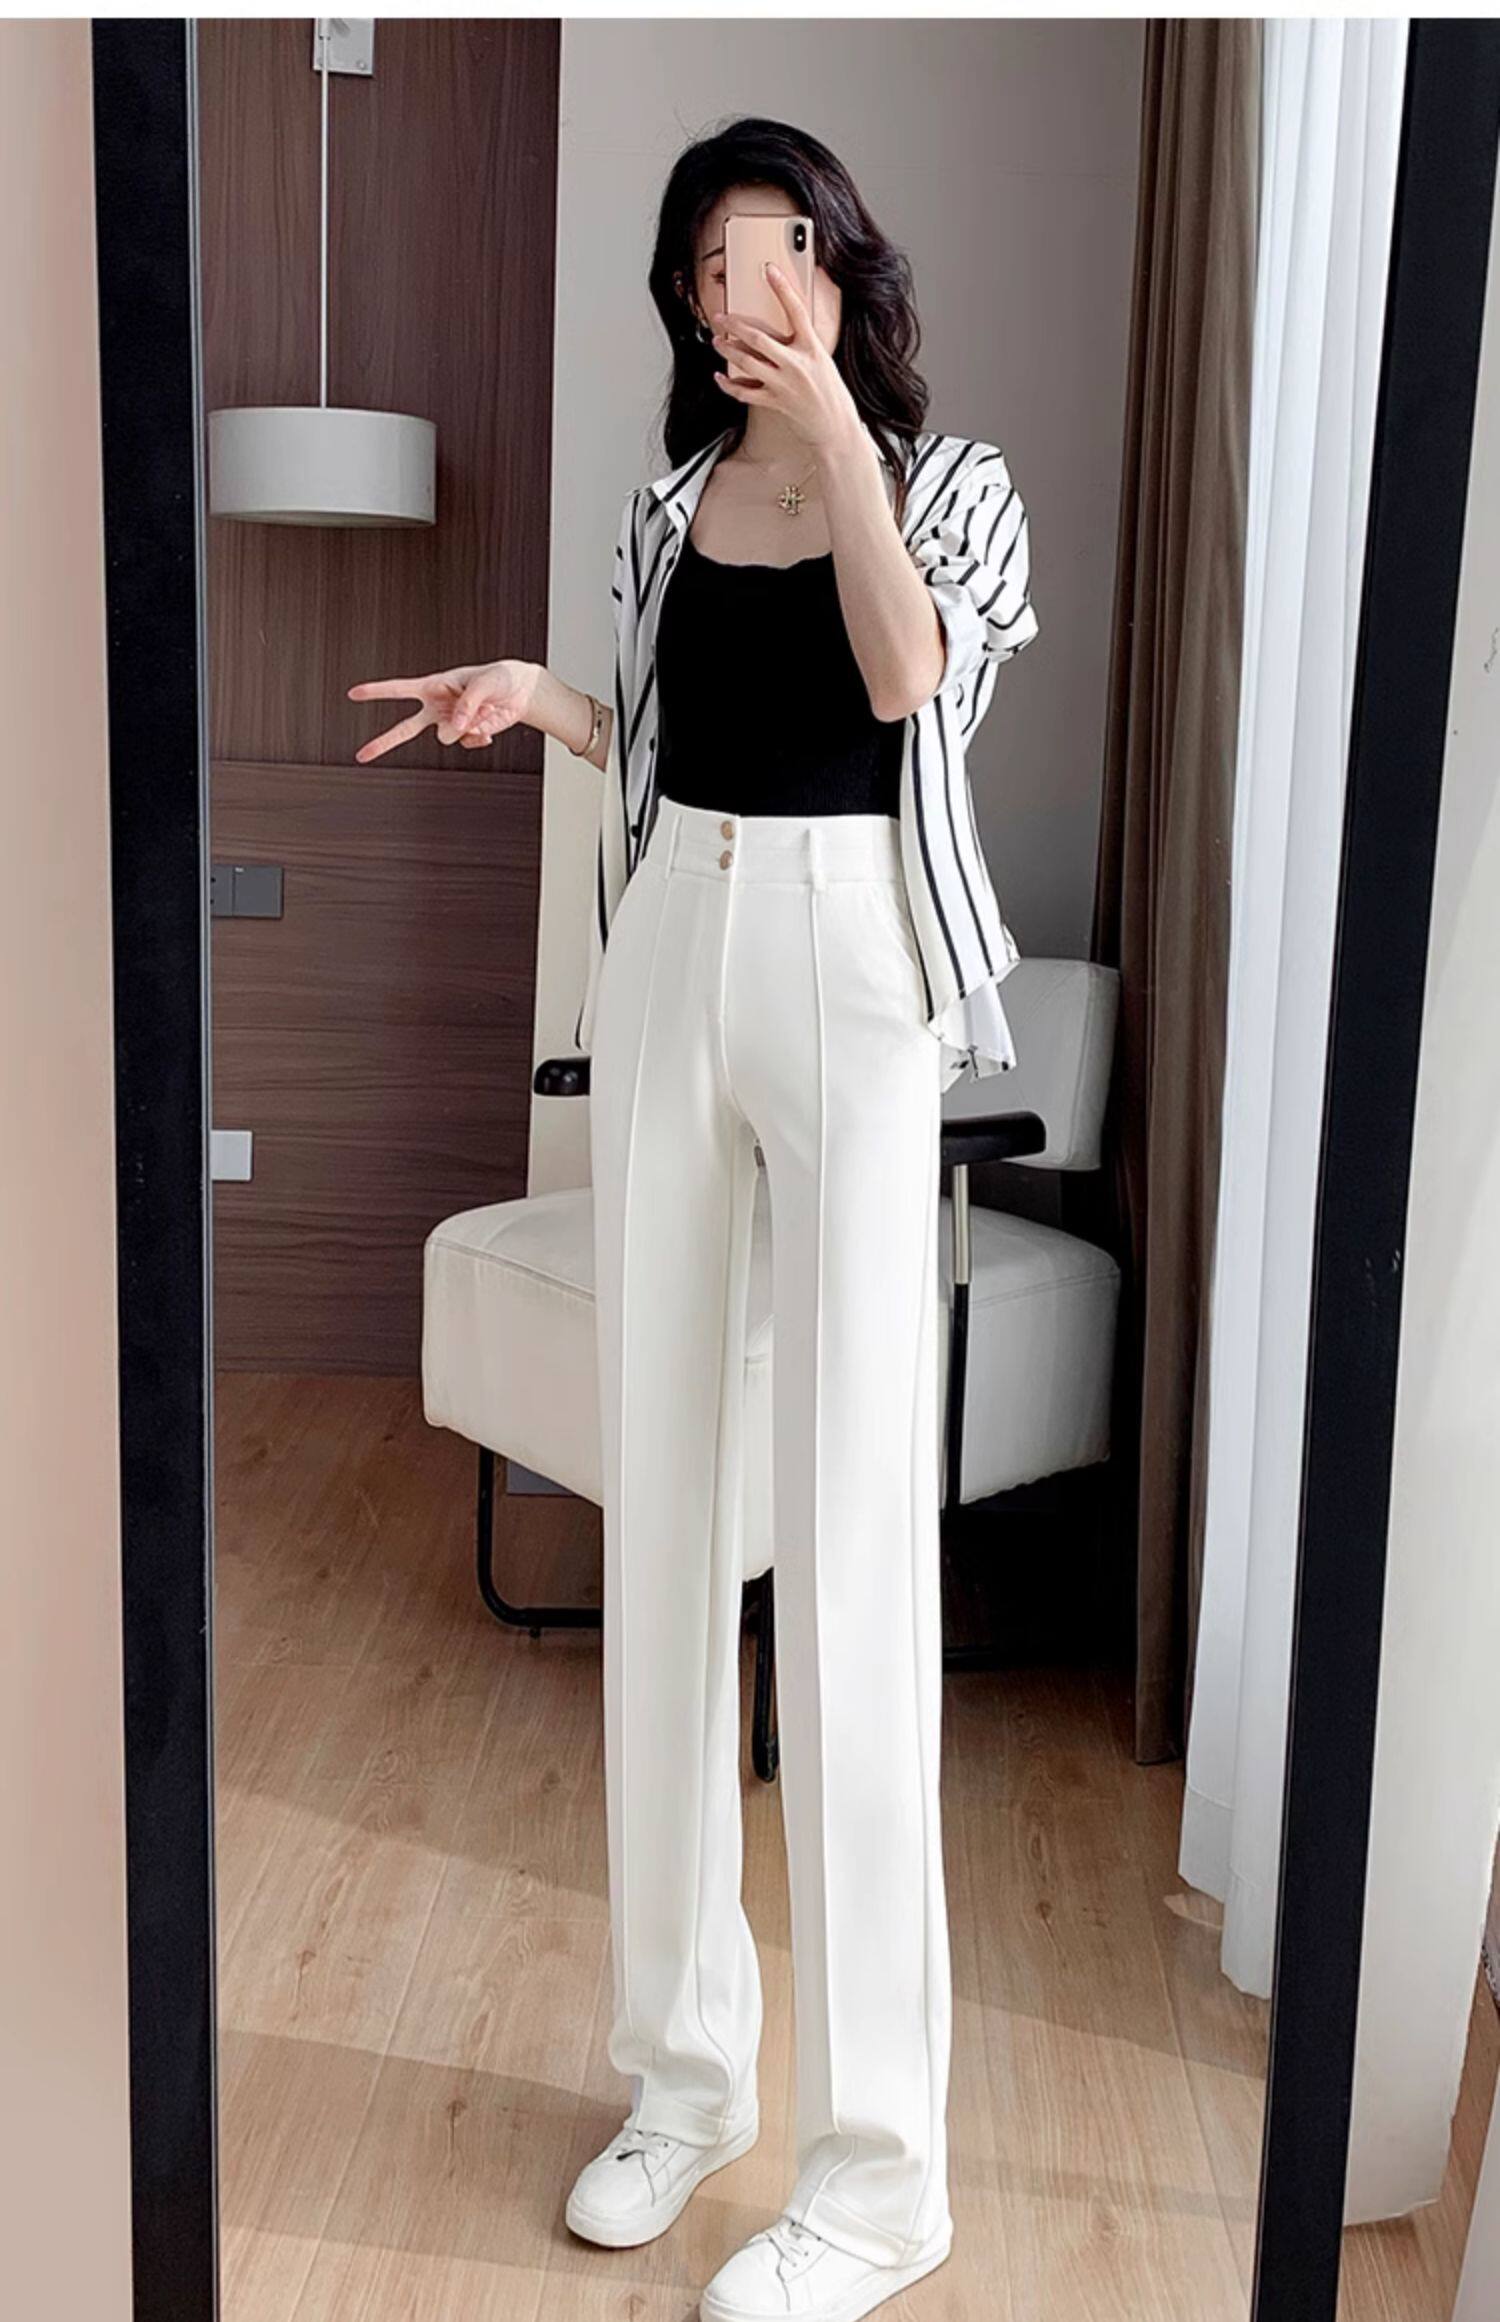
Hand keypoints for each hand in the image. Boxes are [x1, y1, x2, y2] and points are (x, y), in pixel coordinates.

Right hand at [346, 658, 538, 761]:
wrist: (520, 692)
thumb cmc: (498, 678)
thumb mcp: (483, 683)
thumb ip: (466, 705)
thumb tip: (453, 729)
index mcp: (433, 686)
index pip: (399, 689)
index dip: (376, 692)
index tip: (354, 693)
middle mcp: (437, 707)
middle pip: (404, 729)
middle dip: (383, 742)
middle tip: (361, 755)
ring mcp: (451, 723)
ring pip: (445, 738)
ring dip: (465, 726)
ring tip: (483, 710)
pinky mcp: (466, 734)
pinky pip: (465, 744)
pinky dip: (477, 738)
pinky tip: (488, 726)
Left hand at [710, 262, 863, 455]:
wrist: (835, 426)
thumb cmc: (829, 390)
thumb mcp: (822, 358)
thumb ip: (802, 341)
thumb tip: (786, 321)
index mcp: (811, 348)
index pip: (795, 310)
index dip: (782, 287)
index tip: (768, 269)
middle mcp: (796, 364)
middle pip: (758, 339)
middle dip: (734, 325)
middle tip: (720, 317)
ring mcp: (783, 385)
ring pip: (746, 363)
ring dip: (727, 350)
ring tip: (716, 341)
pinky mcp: (774, 402)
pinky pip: (744, 392)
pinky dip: (728, 385)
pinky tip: (719, 376)